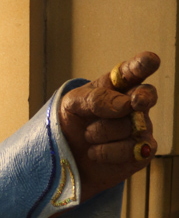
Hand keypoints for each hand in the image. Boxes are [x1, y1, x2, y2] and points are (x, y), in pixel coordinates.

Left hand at [59, 51, 159, 201]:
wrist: (67, 158)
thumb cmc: (73, 124)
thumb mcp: (72, 104)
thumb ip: (96, 98)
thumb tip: (125, 105)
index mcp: (117, 85)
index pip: (134, 70)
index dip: (143, 64)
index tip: (151, 60)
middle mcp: (134, 104)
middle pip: (146, 95)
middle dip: (143, 97)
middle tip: (135, 102)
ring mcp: (141, 128)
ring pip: (129, 126)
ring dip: (101, 133)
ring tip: (89, 136)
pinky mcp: (142, 153)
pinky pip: (131, 150)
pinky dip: (106, 152)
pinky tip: (95, 153)